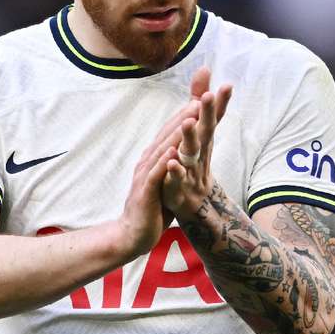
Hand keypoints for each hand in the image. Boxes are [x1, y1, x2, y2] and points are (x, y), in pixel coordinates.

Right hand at [118, 95, 201, 256]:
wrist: (133, 234)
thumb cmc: (152, 206)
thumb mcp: (166, 179)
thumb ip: (173, 162)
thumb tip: (184, 146)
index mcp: (154, 157)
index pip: (170, 132)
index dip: (185, 116)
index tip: (201, 99)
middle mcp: (148, 161)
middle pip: (166, 135)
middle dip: (183, 117)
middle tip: (199, 100)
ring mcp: (145, 175)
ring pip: (162, 150)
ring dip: (176, 134)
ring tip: (190, 119)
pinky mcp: (145, 192)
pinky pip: (155, 175)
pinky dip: (164, 163)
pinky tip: (173, 152)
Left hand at [162, 68, 232, 216]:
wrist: (194, 202)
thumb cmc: (195, 158)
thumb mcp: (199, 128)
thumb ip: (200, 98)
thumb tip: (205, 68)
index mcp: (204, 136)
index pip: (213, 116)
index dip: (220, 101)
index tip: (227, 85)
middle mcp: (200, 150)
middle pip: (205, 129)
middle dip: (207, 113)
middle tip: (208, 96)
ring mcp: (191, 168)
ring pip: (191, 151)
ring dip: (189, 137)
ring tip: (187, 123)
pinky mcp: (179, 185)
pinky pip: (177, 177)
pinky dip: (175, 170)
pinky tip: (171, 162)